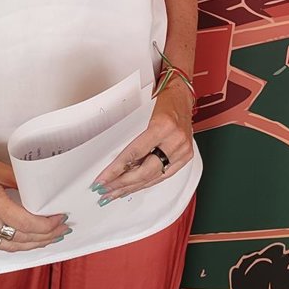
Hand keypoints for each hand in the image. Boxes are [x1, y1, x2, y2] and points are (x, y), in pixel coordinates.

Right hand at [0, 140, 69, 250]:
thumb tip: (42, 191)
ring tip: (49, 237)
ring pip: (9, 245)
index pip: (25, 223)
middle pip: (20, 238)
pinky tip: (27, 238)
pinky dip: (14, 243)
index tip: (60, 219)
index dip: (46, 225)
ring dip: (32, 244)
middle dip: (45, 237)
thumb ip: (20, 182)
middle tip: (61, 229)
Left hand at [92, 80, 193, 203]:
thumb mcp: (144, 114)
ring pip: (153, 177)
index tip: (102, 181)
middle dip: (121, 184)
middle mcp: (175, 140)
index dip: (115, 170)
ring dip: (132, 187)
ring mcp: (183, 150)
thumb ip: (134, 140)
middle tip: (105, 190)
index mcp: (163, 126)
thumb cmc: (163, 99)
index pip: (134, 155)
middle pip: (144, 171)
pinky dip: (147, 183)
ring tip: (114, 194)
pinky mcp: (186, 156)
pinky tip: (134, 188)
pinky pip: (163, 176)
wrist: (182, 94)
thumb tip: (116, 165)